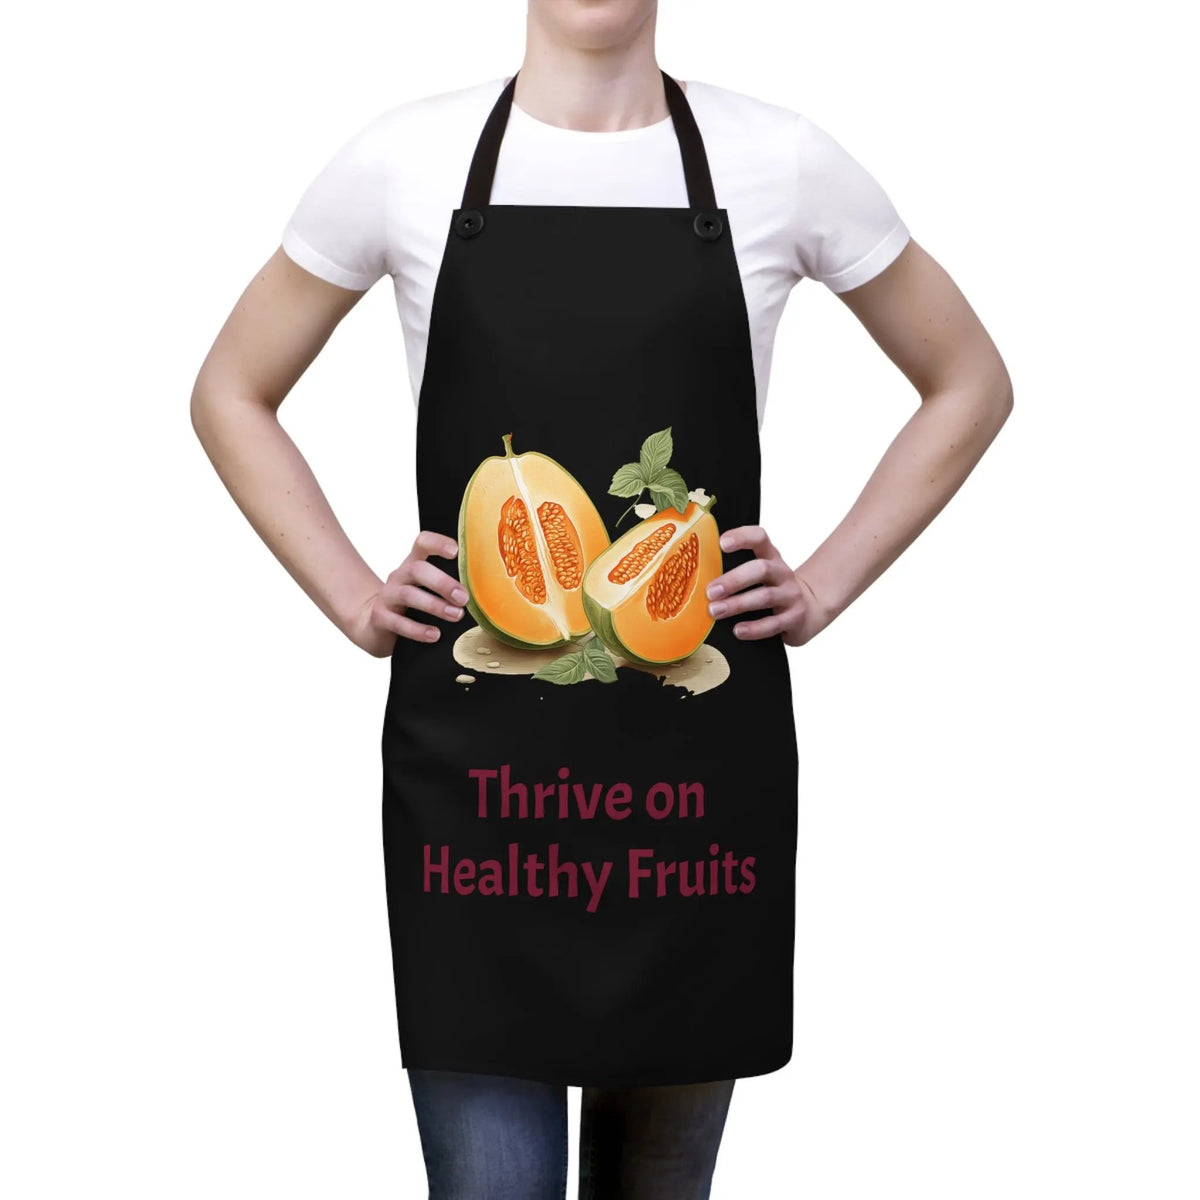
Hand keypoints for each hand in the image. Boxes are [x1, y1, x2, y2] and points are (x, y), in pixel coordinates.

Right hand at [350, 531, 468, 656]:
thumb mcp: (427, 590)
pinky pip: (397, 622)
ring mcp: (388, 596)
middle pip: (417, 569)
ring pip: (409, 595)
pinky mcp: (380, 617)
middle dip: (442, 583)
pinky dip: (418, 630)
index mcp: (414, 564)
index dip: (438, 543)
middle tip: (463, 598)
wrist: (375, 624)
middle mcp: (400, 576)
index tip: (456, 552)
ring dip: (435, 606)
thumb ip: (450, 586)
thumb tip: (487, 595)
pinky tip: (434, 634)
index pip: (423, 543)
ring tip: (456, 616)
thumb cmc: (412, 605)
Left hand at [705, 525, 830, 646]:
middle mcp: (782, 572)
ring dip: (738, 604)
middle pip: (760, 569)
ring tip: (716, 611)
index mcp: (770, 556)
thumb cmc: (770, 591)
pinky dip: (754, 628)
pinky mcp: (795, 617)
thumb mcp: (758, 576)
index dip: (742, 537)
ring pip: (765, 596)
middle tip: (710, 592)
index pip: (759, 538)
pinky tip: (738, 630)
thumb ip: (734, 573)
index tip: (722, 543)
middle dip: (733, 580)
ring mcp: (791, 595)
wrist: (806, 611)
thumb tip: (695, 580)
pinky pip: (773, 623)